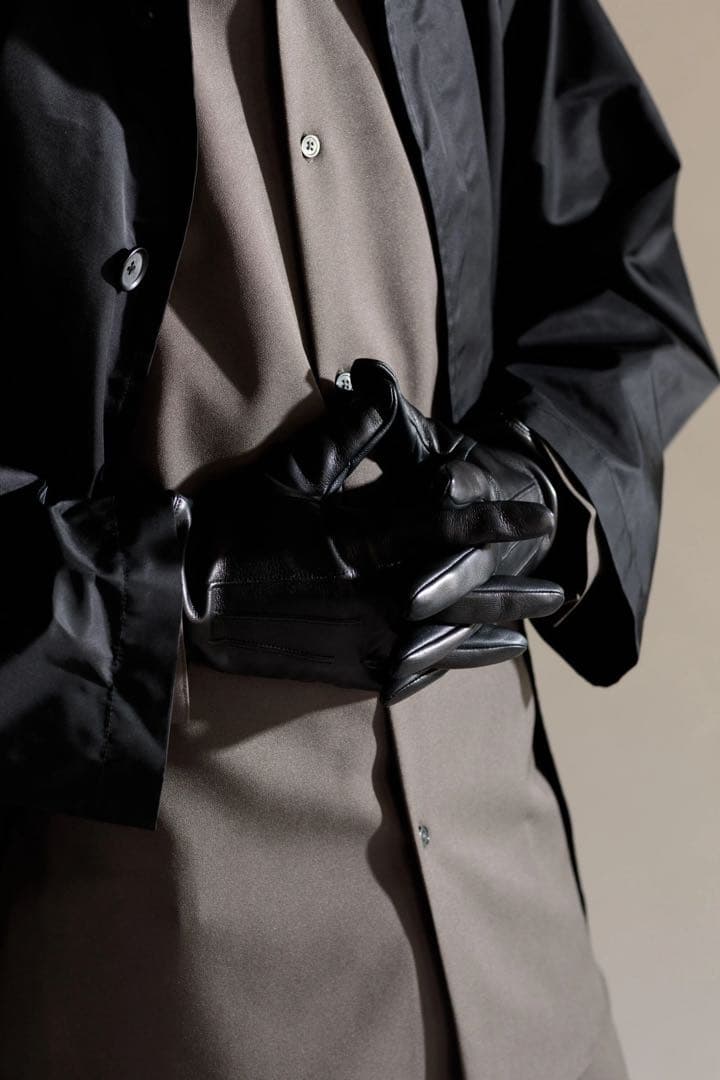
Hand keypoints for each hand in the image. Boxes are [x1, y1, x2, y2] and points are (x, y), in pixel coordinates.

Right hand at [176, 366, 561, 698]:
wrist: (182, 606)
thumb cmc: (231, 530)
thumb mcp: (286, 471)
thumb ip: (345, 434)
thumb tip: (382, 388)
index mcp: (364, 541)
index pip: (450, 523)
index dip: (501, 518)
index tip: (542, 515)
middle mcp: (378, 598)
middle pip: (469, 594)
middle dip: (517, 590)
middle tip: (558, 590)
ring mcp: (367, 642)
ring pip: (450, 640)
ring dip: (495, 634)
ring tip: (526, 634)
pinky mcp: (350, 673)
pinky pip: (417, 673)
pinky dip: (448, 665)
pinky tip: (466, 663)